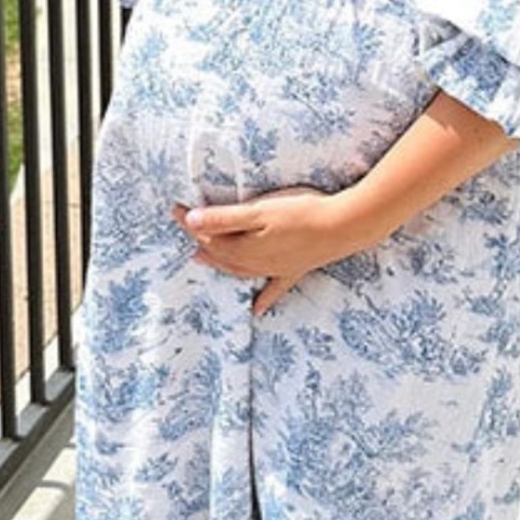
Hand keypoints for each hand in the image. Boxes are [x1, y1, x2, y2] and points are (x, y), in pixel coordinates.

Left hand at [172, 187, 369, 315]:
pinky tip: (256, 310)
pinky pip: (274, 289)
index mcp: (243, 248)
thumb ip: (224, 218)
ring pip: (239, 270)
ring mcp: (275, 269)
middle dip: (202, 241)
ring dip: (221, 264)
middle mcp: (255, 263)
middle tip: (186, 229)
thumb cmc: (301, 213)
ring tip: (204, 258)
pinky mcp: (295, 270)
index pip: (208, 235)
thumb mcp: (259, 211)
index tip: (175, 209)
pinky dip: (263, 299)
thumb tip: (190, 221)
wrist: (344, 227)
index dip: (190, 221)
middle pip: (221, 254)